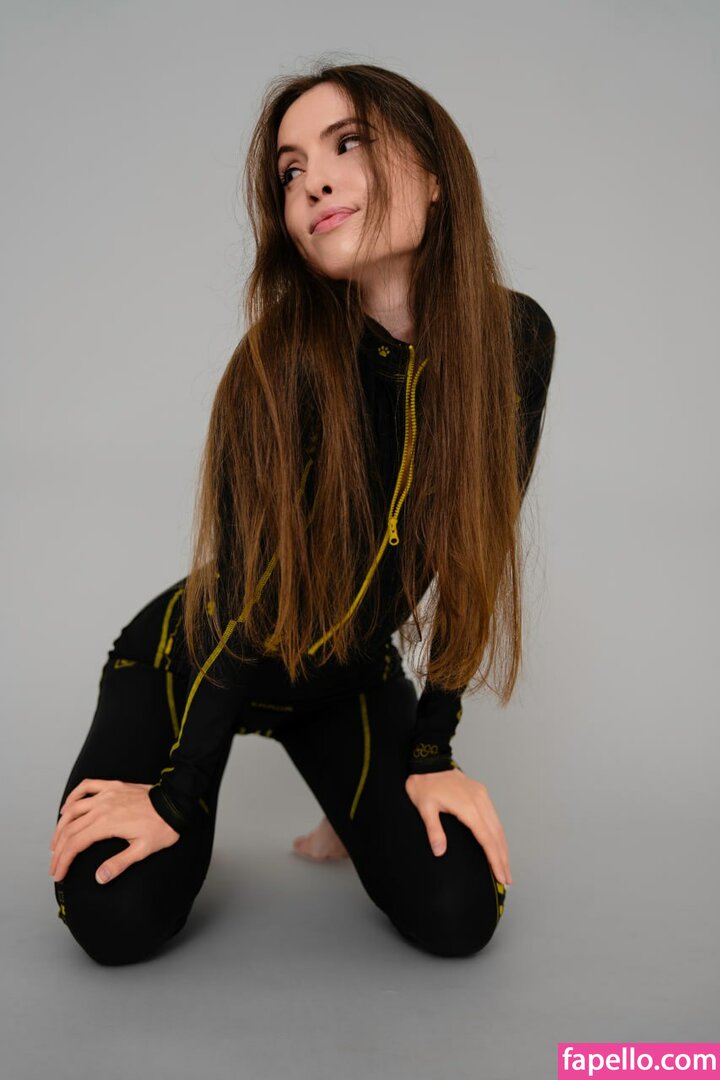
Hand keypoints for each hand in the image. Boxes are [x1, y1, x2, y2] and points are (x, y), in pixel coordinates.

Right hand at [49, 779, 179, 884]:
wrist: (176, 803)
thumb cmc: (162, 828)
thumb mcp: (143, 850)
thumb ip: (119, 864)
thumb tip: (99, 878)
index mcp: (107, 824)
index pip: (76, 844)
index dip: (63, 860)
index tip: (58, 874)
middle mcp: (102, 807)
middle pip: (70, 829)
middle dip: (58, 849)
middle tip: (54, 865)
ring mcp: (107, 794)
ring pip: (73, 809)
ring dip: (60, 826)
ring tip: (56, 842)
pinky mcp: (113, 786)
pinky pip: (87, 786)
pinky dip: (73, 796)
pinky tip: (67, 808)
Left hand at [405, 769, 512, 885]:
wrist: (428, 760)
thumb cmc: (424, 784)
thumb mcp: (425, 808)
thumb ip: (434, 830)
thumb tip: (440, 852)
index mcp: (468, 807)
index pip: (487, 839)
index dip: (495, 859)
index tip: (501, 876)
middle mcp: (480, 802)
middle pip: (496, 835)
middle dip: (503, 858)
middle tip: (507, 880)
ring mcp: (482, 796)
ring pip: (498, 826)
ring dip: (503, 847)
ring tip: (505, 867)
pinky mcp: (481, 793)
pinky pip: (494, 817)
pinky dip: (498, 834)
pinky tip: (498, 844)